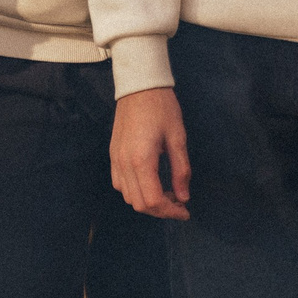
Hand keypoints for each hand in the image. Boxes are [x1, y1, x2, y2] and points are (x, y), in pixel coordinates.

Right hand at [110, 87, 190, 219]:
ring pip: (129, 197)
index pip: (153, 200)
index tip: (185, 211)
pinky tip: (151, 182)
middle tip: (179, 203)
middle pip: (140, 204)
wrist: (139, 86)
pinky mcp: (113, 155)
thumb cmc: (162, 108)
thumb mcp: (178, 137)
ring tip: (167, 192)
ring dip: (148, 201)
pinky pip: (120, 184)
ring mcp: (115, 160)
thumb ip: (181, 170)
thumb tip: (184, 197)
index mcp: (142, 160)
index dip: (170, 211)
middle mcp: (124, 164)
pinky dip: (135, 191)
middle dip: (161, 210)